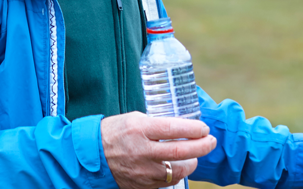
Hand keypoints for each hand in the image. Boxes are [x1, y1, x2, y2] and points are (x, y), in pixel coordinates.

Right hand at [101, 112, 216, 188]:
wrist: (91, 155)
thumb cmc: (113, 132)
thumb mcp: (134, 119)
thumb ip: (157, 124)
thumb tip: (183, 127)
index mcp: (139, 129)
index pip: (174, 128)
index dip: (194, 129)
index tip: (204, 128)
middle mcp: (141, 151)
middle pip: (181, 151)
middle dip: (202, 146)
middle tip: (211, 142)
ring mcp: (141, 171)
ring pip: (177, 171)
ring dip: (191, 163)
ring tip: (194, 156)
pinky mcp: (141, 185)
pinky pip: (166, 182)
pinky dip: (175, 174)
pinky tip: (177, 167)